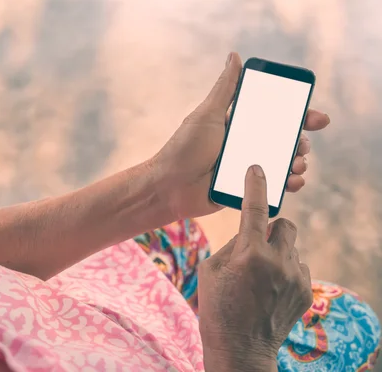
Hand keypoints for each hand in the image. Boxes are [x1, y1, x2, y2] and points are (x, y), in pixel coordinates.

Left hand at [149, 52, 330, 218]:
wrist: (169, 187)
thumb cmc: (184, 148)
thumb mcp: (207, 115)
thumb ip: (224, 88)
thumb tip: (234, 55)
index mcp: (239, 124)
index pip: (275, 116)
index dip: (299, 115)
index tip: (316, 118)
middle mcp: (246, 144)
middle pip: (285, 140)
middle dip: (301, 142)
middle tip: (301, 145)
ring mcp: (247, 167)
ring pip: (283, 163)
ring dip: (298, 162)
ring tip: (297, 164)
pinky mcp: (246, 189)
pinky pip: (273, 186)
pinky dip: (288, 184)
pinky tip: (293, 182)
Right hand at [198, 166, 312, 371]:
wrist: (239, 347)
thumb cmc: (217, 306)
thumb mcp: (211, 269)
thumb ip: (233, 244)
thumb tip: (250, 231)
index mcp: (249, 253)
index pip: (254, 209)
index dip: (255, 185)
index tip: (257, 170)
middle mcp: (277, 261)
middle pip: (285, 224)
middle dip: (272, 228)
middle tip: (257, 244)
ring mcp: (295, 277)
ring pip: (291, 247)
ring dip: (277, 253)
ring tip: (260, 276)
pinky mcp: (305, 291)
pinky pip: (298, 266)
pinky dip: (285, 270)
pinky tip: (270, 289)